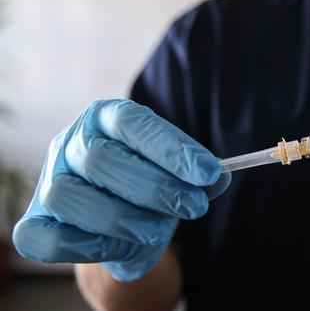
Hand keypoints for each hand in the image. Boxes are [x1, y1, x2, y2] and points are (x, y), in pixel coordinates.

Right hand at [13, 100, 230, 280]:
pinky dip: (82, 246)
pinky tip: (115, 246)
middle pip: (102, 158)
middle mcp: (71, 142)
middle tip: (193, 206)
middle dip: (155, 187)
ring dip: (123, 218)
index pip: (133, 123)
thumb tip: (221, 176)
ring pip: (70, 196)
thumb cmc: (149, 190)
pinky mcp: (35, 223)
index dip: (171, 148)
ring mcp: (48, 181)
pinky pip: (44, 237)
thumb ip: (198, 176)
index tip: (209, 173)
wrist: (119, 226)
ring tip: (158, 230)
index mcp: (105, 117)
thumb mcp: (178, 177)